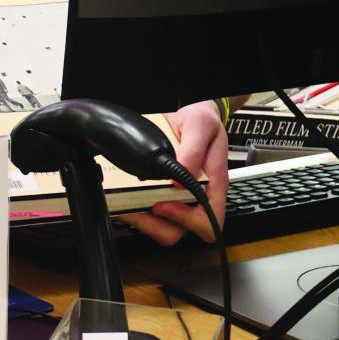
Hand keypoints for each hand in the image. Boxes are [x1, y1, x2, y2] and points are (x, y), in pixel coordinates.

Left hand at [125, 99, 228, 246]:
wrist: (190, 108)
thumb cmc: (202, 118)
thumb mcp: (201, 125)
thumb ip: (194, 151)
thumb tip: (181, 179)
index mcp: (213, 185)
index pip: (209, 222)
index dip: (187, 221)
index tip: (164, 205)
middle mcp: (196, 196)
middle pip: (180, 230)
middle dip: (154, 225)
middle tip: (136, 207)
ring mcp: (178, 196)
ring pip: (161, 225)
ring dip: (142, 218)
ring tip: (125, 203)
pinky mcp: (162, 191)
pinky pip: (149, 210)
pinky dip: (135, 207)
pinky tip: (125, 195)